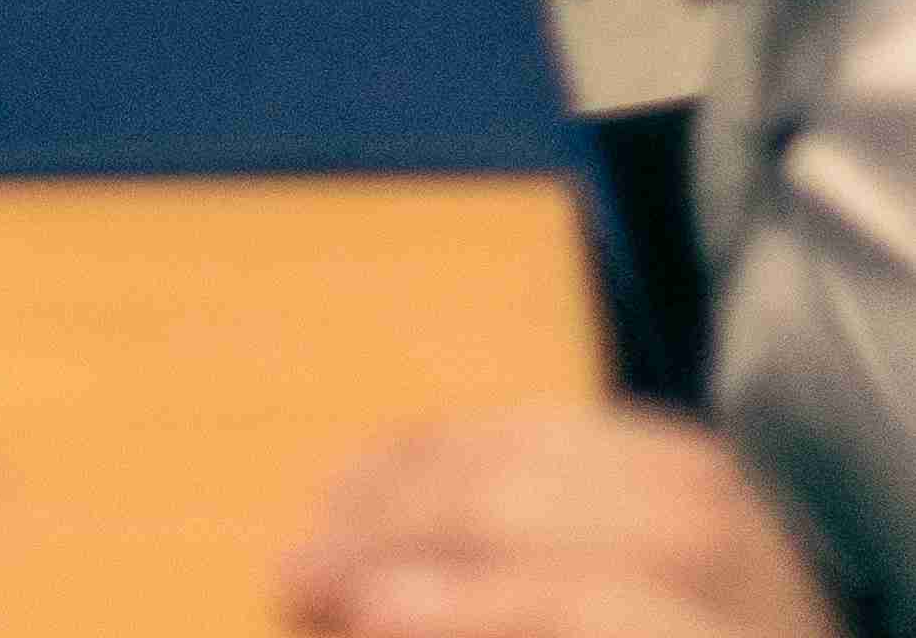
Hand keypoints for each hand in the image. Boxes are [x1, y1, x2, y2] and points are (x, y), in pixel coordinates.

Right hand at [284, 410, 842, 635]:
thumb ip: (505, 628)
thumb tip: (378, 615)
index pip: (598, 605)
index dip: (474, 605)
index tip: (358, 619)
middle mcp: (747, 567)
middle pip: (559, 507)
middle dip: (407, 530)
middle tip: (291, 572)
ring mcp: (737, 504)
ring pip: (551, 443)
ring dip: (408, 476)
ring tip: (313, 523)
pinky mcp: (702, 461)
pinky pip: (560, 421)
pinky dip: (457, 438)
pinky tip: (381, 469)